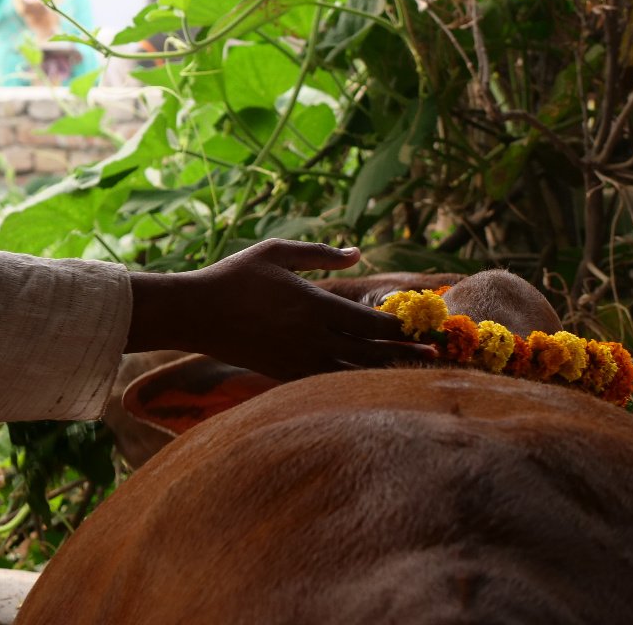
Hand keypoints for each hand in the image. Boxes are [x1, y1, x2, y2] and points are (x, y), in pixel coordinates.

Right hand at [124, 239, 435, 381]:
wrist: (196, 313)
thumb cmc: (235, 275)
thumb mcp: (277, 252)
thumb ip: (320, 253)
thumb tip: (358, 253)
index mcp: (315, 305)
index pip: (372, 322)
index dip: (404, 327)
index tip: (427, 327)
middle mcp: (313, 336)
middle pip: (372, 351)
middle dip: (406, 353)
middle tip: (436, 355)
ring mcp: (298, 359)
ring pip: (353, 371)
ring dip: (383, 371)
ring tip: (409, 371)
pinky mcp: (284, 374)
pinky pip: (327, 382)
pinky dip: (351, 382)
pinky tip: (365, 380)